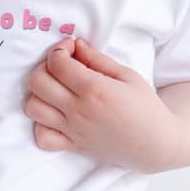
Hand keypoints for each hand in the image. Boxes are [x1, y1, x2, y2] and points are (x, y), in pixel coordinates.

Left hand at [24, 37, 178, 172]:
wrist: (156, 144)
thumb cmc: (146, 107)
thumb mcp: (127, 75)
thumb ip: (97, 58)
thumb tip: (76, 45)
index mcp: (94, 89)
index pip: (57, 63)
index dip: (59, 49)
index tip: (70, 49)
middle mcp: (79, 110)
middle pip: (37, 82)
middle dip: (44, 67)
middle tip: (61, 66)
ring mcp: (73, 130)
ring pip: (33, 108)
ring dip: (39, 94)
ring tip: (56, 89)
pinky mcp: (73, 146)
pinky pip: (41, 137)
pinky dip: (41, 124)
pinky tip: (55, 114)